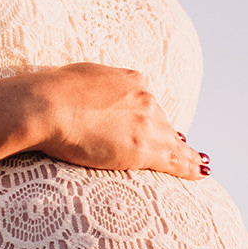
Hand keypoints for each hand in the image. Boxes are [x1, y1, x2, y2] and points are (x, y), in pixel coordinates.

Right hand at [28, 63, 206, 178]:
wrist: (48, 106)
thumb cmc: (52, 92)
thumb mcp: (83, 76)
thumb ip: (99, 85)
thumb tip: (96, 89)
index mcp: (131, 81)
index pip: (148, 104)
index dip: (154, 118)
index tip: (161, 126)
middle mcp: (144, 100)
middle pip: (162, 123)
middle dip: (168, 137)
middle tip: (183, 149)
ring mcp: (146, 124)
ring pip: (173, 142)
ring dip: (185, 154)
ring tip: (199, 165)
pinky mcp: (143, 148)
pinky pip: (174, 160)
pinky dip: (189, 167)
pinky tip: (200, 172)